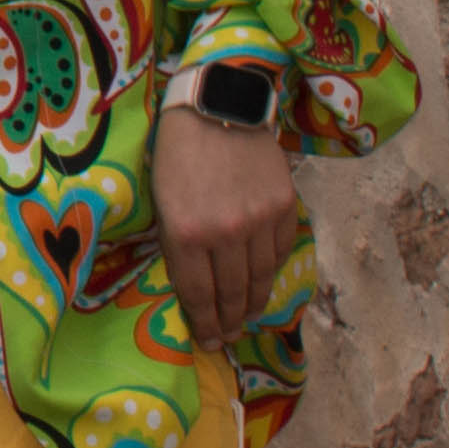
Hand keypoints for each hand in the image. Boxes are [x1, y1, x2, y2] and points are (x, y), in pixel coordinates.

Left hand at [150, 94, 299, 354]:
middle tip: (228, 336)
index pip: (199, 294)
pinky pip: (281, 251)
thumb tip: (197, 289)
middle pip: (233, 293)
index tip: (209, 342)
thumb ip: (179, 246)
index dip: (205, 323)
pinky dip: (272, 268)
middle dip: (230, 321)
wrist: (216, 106)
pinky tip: (263, 278)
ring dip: (254, 303)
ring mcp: (260, 221)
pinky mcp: (285, 207)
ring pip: (262, 278)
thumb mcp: (163, 202)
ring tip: (247, 317)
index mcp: (187, 233)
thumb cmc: (177, 154)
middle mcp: (226, 233)